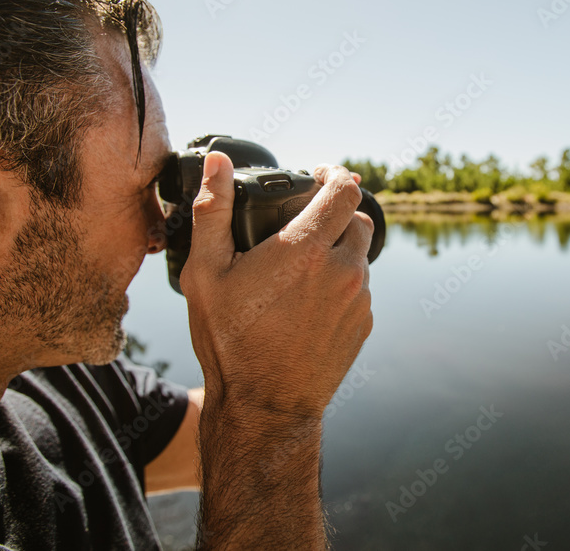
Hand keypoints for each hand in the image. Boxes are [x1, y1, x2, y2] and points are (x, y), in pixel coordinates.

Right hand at [180, 151, 373, 419]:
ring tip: (300, 269)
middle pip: (358, 219)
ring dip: (338, 251)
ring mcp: (358, 300)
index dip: (335, 173)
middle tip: (305, 222)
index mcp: (307, 249)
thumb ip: (213, 211)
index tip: (319, 175)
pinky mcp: (363, 325)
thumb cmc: (230, 340)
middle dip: (336, 213)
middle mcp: (343, 270)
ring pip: (359, 257)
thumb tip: (217, 163)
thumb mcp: (206, 273)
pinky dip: (340, 285)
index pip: (347, 188)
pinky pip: (358, 290)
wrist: (264, 407)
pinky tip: (307, 302)